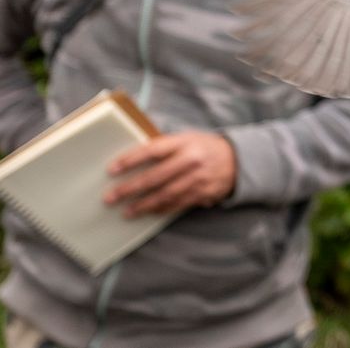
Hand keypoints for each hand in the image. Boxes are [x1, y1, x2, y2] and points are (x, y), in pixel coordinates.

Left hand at [104, 131, 235, 216]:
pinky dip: (161, 209)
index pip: (152, 150)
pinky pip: (178, 204)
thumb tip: (133, 158)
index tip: (112, 169)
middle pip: (155, 177)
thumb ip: (165, 147)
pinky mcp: (203, 194)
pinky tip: (149, 212)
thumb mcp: (187, 138)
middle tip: (111, 197)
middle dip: (130, 188)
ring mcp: (198, 179)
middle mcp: (191, 160)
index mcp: (184, 142)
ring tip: (126, 211)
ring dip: (143, 205)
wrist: (238, 160)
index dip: (131, 160)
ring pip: (165, 195)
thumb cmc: (205, 147)